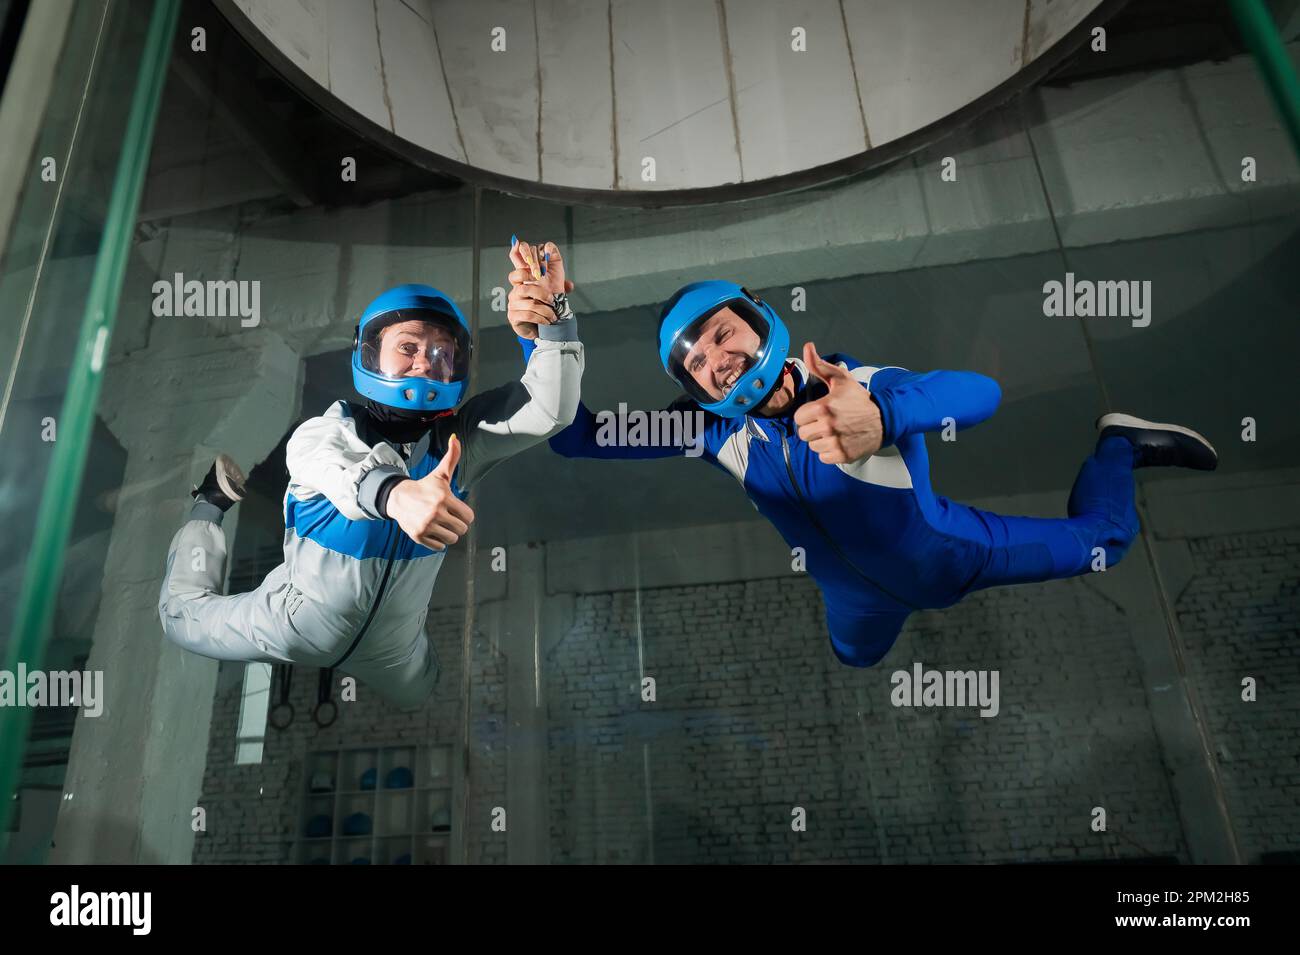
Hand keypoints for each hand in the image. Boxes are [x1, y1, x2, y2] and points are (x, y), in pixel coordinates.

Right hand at [384, 434, 475, 549]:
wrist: (398, 498)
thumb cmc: (424, 487)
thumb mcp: (439, 474)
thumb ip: (451, 458)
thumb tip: (455, 438)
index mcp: (444, 498)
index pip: (469, 517)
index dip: (465, 515)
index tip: (456, 510)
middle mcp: (435, 512)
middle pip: (462, 529)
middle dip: (457, 524)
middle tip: (448, 518)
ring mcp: (426, 525)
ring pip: (452, 539)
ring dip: (449, 534)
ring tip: (441, 524)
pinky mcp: (418, 536)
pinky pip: (439, 547)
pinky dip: (438, 541)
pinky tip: (433, 530)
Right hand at [507, 239, 573, 339]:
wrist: (543, 328)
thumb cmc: (548, 305)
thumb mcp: (556, 287)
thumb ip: (557, 274)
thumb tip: (560, 264)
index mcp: (524, 279)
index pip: (515, 258)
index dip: (519, 252)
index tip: (524, 248)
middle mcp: (515, 288)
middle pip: (520, 278)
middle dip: (539, 288)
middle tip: (552, 299)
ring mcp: (512, 302)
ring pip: (529, 300)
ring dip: (545, 309)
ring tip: (554, 315)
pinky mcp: (513, 316)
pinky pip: (528, 314)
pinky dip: (541, 318)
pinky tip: (548, 321)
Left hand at [793, 342, 882, 463]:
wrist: (884, 419)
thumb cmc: (859, 399)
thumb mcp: (841, 380)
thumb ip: (820, 365)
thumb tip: (807, 347)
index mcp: (823, 407)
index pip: (798, 418)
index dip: (807, 415)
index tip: (819, 412)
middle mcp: (827, 426)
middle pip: (803, 434)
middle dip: (813, 428)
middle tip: (827, 422)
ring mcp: (835, 442)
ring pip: (812, 446)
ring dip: (821, 440)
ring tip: (835, 432)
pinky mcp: (842, 455)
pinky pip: (823, 457)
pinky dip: (829, 452)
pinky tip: (839, 441)